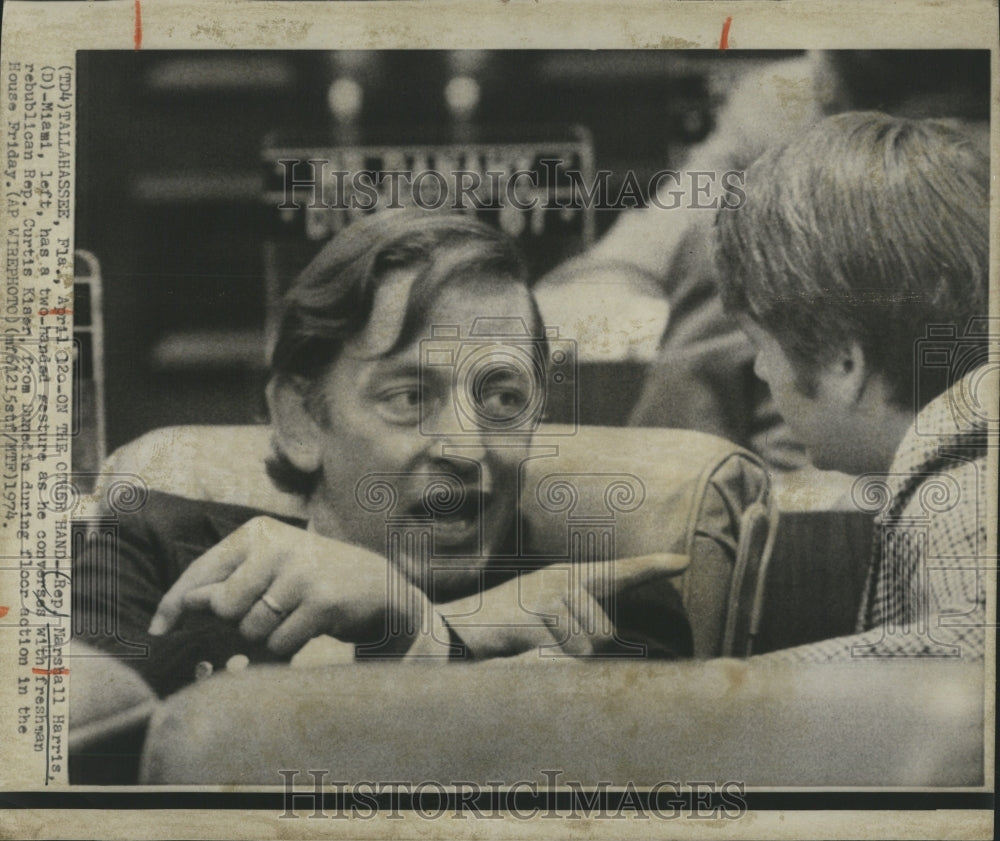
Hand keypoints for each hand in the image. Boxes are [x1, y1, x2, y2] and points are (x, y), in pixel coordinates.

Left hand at [148, 516, 428, 656]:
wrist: (376, 586)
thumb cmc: (311, 579)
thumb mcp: (269, 569)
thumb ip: (227, 583)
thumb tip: (184, 605)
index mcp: (258, 532)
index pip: (201, 571)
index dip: (174, 604)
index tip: (157, 630)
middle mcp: (278, 545)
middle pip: (224, 607)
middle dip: (238, 622)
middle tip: (267, 613)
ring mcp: (301, 572)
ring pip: (251, 628)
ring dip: (266, 636)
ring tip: (291, 617)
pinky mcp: (322, 601)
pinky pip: (280, 642)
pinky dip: (288, 646)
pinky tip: (309, 628)